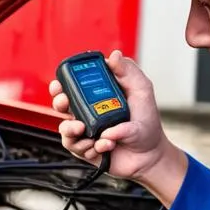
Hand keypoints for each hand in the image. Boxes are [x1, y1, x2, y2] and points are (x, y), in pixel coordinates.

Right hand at [49, 51, 174, 182]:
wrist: (150, 155)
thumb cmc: (147, 123)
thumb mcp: (142, 92)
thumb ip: (128, 72)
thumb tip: (114, 55)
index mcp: (98, 95)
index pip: (74, 83)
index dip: (64, 81)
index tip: (62, 81)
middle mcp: (88, 112)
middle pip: (62, 103)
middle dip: (59, 101)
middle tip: (65, 103)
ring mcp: (86, 131)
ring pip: (64, 127)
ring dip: (71, 128)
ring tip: (87, 133)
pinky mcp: (86, 149)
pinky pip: (75, 147)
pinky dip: (89, 147)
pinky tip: (106, 146)